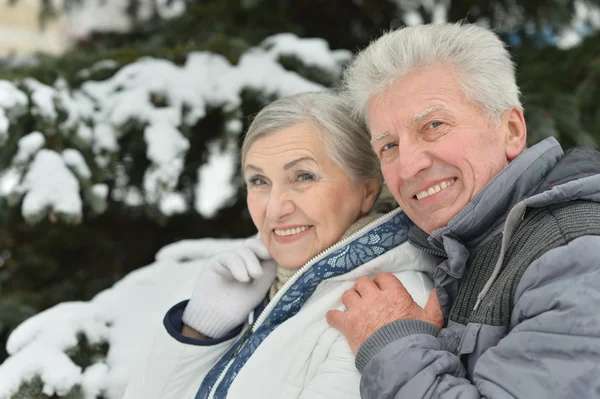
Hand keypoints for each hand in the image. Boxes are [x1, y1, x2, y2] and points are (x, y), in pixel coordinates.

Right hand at [182, 236, 276, 338]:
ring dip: (252, 261)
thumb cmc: (241, 304)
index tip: (278, 250)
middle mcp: (240, 259)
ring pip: (244, 249)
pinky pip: (229, 257)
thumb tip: (278, 249)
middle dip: (262, 248)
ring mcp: (228, 260)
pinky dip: (238, 266)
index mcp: (253, 263)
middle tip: (268, 256)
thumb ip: (270, 266)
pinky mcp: (215, 262)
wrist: (218, 318)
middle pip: (253, 244)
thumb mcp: (261, 284)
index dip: (270, 244)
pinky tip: (243, 278)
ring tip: (255, 276)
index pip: (263, 246)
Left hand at [326, 272, 442, 354]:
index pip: (382, 277)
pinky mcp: (348, 325)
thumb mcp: (432, 319)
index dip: (380, 282)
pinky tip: (335, 318)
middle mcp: (375, 298)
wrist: (400, 358)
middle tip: (366, 297)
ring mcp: (359, 310)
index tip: (381, 288)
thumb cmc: (416, 338)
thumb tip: (440, 291)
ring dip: (350, 300)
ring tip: (354, 307)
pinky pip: (334, 315)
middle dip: (363, 288)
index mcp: (394, 294)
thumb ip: (435, 303)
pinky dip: (333, 316)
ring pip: (347, 295)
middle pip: (362, 283)